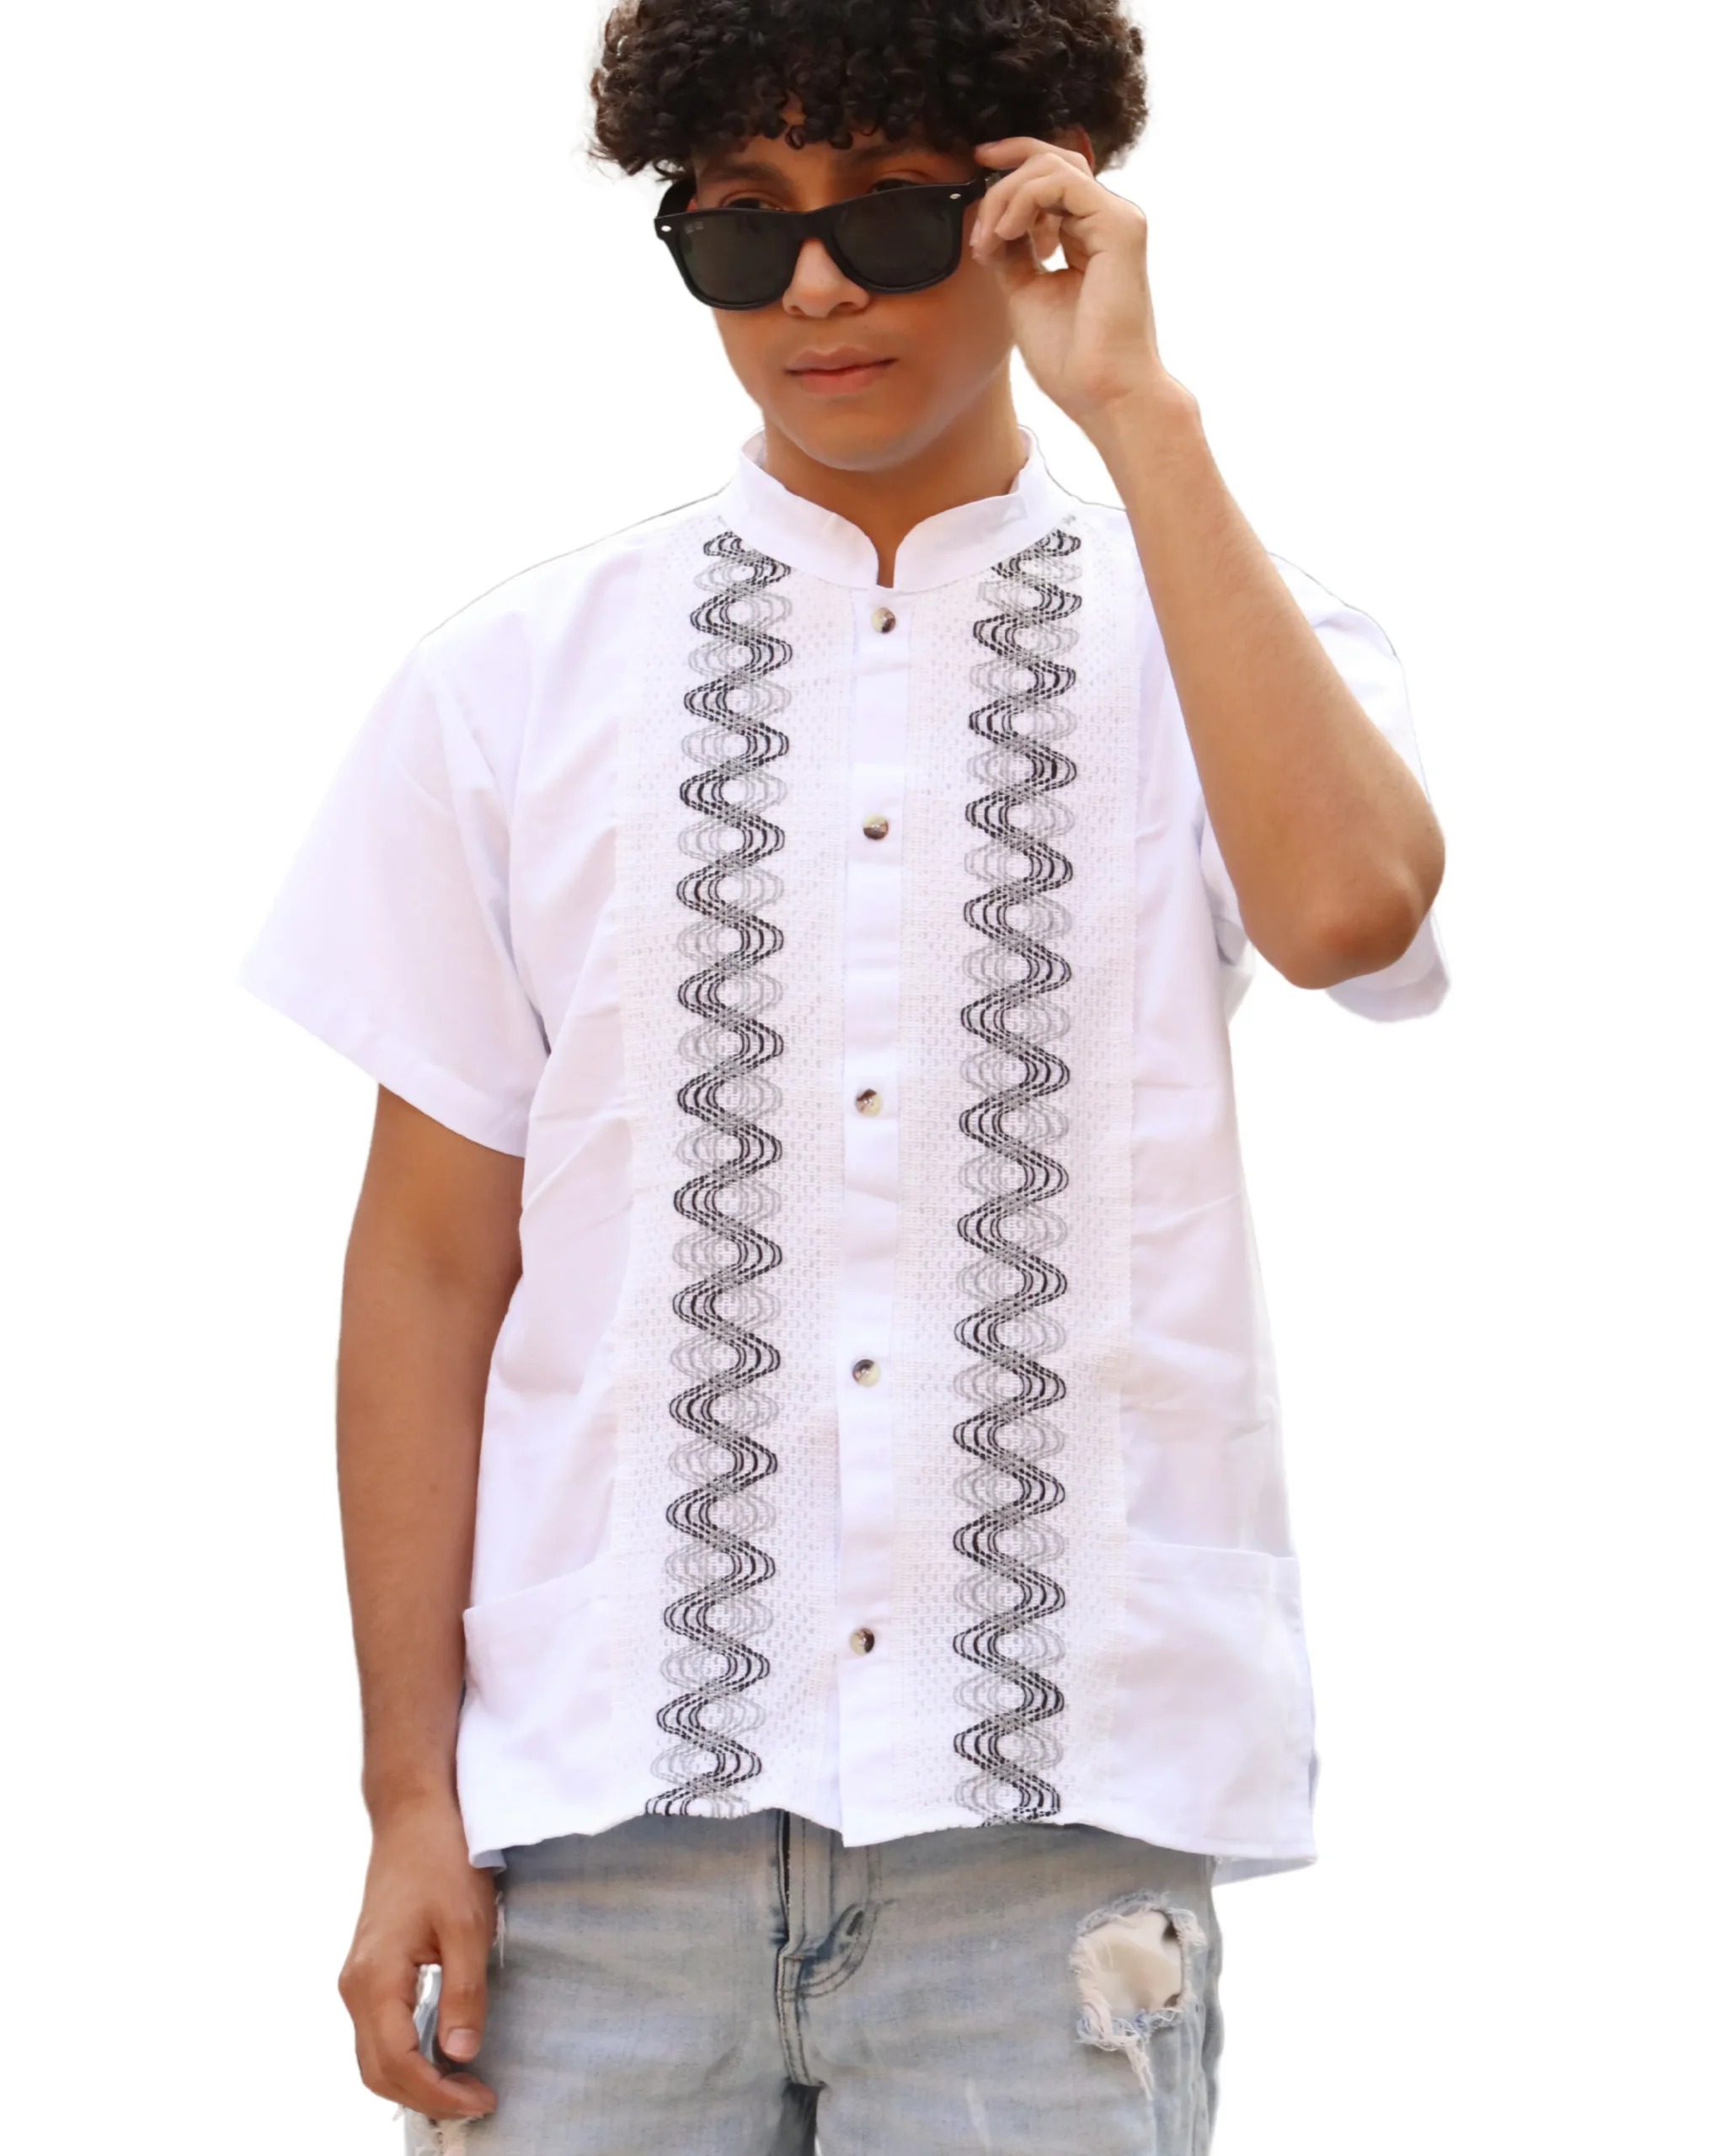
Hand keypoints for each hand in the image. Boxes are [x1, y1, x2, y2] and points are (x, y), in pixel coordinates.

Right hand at [338, 1797, 498, 2123]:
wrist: (414, 1813)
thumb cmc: (442, 1859)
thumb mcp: (467, 1925)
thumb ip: (464, 1992)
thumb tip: (460, 2054)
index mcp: (374, 1979)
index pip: (397, 2063)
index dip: (438, 2093)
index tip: (482, 2099)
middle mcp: (355, 1985)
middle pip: (377, 2070)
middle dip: (424, 2097)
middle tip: (476, 2101)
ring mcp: (358, 1976)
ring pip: (374, 2054)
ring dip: (413, 2081)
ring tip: (462, 2086)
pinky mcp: (369, 1968)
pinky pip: (378, 2030)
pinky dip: (405, 2055)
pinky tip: (440, 2053)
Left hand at [971, 138, 1192, 433]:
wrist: (1102, 392)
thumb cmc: (1071, 358)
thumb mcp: (1024, 291)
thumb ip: (1012, 251)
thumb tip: (989, 221)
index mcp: (1088, 236)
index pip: (1052, 178)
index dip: (1013, 165)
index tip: (977, 168)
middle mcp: (1106, 221)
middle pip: (1052, 161)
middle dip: (1004, 180)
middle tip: (979, 228)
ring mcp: (1116, 220)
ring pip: (1053, 167)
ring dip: (1007, 197)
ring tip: (990, 240)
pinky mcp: (1119, 225)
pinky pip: (1062, 183)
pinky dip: (1024, 200)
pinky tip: (1009, 233)